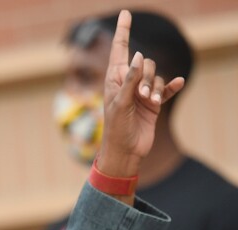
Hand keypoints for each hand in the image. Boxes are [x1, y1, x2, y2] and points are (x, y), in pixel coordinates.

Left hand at [97, 10, 184, 177]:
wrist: (125, 152)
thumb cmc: (116, 129)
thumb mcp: (120, 103)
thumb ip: (129, 80)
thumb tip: (138, 56)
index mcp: (114, 80)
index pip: (120, 50)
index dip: (123, 31)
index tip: (126, 13)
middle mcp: (128, 83)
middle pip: (145, 63)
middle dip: (147, 76)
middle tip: (142, 96)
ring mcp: (142, 92)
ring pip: (156, 75)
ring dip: (156, 87)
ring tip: (149, 103)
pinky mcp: (153, 103)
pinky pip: (167, 89)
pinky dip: (171, 87)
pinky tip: (178, 84)